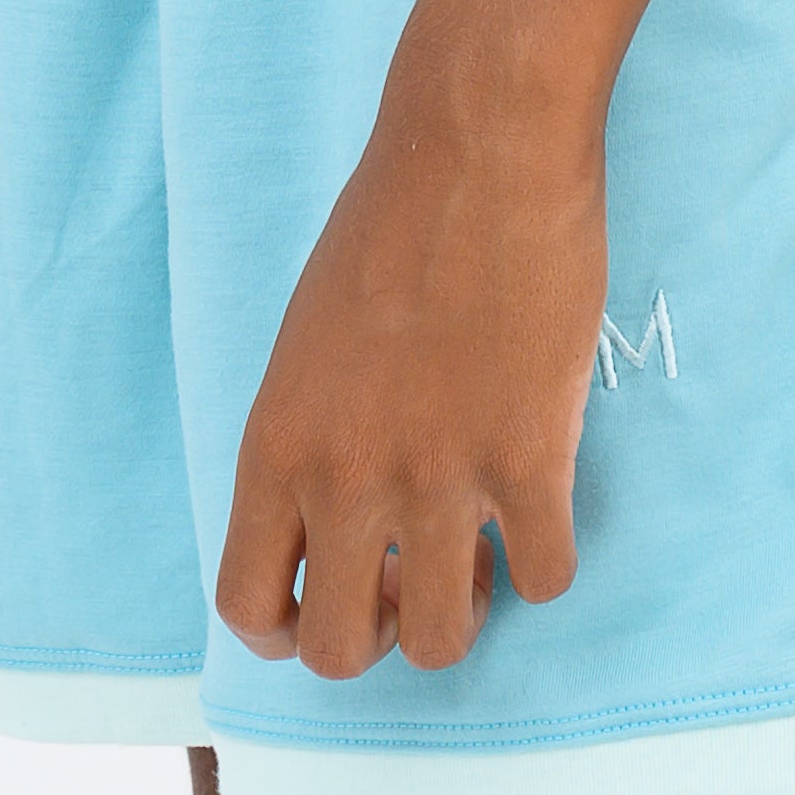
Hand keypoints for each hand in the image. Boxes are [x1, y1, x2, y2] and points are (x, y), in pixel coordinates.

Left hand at [215, 72, 602, 675]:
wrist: (479, 142)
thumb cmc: (392, 223)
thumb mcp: (306, 344)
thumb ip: (312, 442)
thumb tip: (343, 525)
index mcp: (275, 445)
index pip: (249, 609)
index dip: (291, 631)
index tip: (337, 595)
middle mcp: (344, 476)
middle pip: (341, 653)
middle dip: (380, 633)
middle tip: (411, 575)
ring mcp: (437, 474)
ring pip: (443, 640)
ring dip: (462, 609)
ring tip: (476, 545)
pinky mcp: (528, 456)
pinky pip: (544, 580)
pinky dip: (545, 563)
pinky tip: (541, 508)